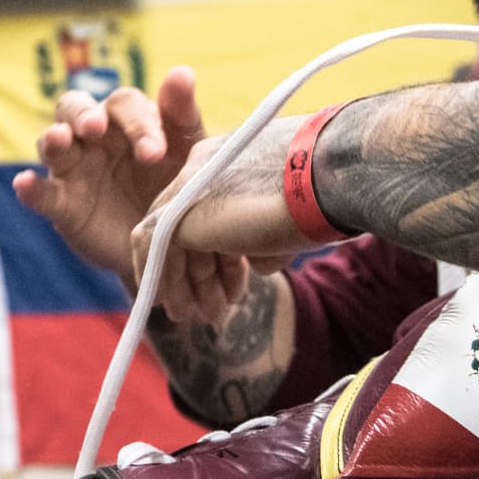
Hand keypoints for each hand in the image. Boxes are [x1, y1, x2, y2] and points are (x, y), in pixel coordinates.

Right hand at [15, 66, 213, 281]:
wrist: (171, 246)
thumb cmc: (178, 186)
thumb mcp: (187, 153)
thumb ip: (181, 115)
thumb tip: (182, 72)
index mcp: (126, 120)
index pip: (123, 105)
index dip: (137, 122)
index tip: (155, 153)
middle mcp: (94, 138)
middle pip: (74, 108)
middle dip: (83, 114)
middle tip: (95, 127)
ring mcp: (74, 170)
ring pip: (51, 143)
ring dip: (53, 139)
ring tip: (59, 139)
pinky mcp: (63, 207)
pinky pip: (42, 194)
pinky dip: (30, 188)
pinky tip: (24, 184)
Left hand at [129, 115, 316, 320]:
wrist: (326, 179)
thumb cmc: (323, 197)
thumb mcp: (292, 218)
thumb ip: (268, 240)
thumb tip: (259, 265)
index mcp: (231, 161)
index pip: (215, 214)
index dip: (222, 257)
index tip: (229, 289)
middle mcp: (205, 168)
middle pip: (190, 229)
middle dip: (198, 275)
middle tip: (206, 310)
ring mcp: (189, 188)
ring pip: (169, 240)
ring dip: (179, 283)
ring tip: (193, 317)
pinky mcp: (178, 210)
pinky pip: (151, 245)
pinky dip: (156, 274)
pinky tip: (162, 300)